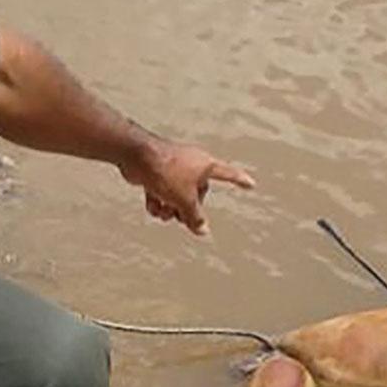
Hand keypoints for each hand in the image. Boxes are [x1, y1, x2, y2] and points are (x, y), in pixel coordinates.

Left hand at [121, 138, 255, 234]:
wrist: (136, 155)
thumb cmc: (165, 171)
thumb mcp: (184, 200)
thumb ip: (194, 217)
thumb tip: (203, 231)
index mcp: (206, 165)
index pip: (228, 174)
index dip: (240, 181)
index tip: (251, 184)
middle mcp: (192, 163)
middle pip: (197, 194)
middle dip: (188, 209)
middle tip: (180, 218)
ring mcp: (174, 166)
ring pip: (178, 194)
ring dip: (171, 208)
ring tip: (163, 212)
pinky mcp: (157, 170)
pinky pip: (163, 191)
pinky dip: (158, 201)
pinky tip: (152, 206)